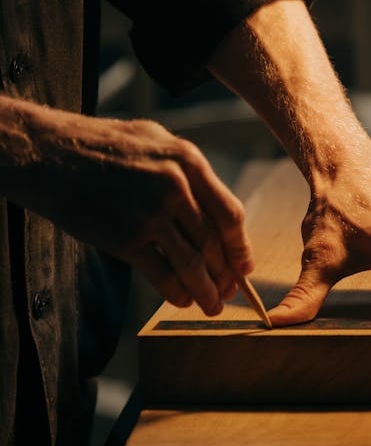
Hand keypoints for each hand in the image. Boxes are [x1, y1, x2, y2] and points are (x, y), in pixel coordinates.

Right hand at [9, 107, 251, 314]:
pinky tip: (181, 300)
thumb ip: (188, 170)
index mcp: (188, 161)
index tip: (243, 266)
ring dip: (206, 291)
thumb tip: (214, 206)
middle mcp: (175, 187)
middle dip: (224, 274)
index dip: (240, 246)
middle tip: (228, 292)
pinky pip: (161, 274)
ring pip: (192, 263)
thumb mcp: (156, 140)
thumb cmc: (105, 146)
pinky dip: (175, 292)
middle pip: (213, 243)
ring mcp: (150, 214)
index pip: (229, 213)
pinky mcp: (125, 238)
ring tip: (211, 306)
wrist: (53, 154)